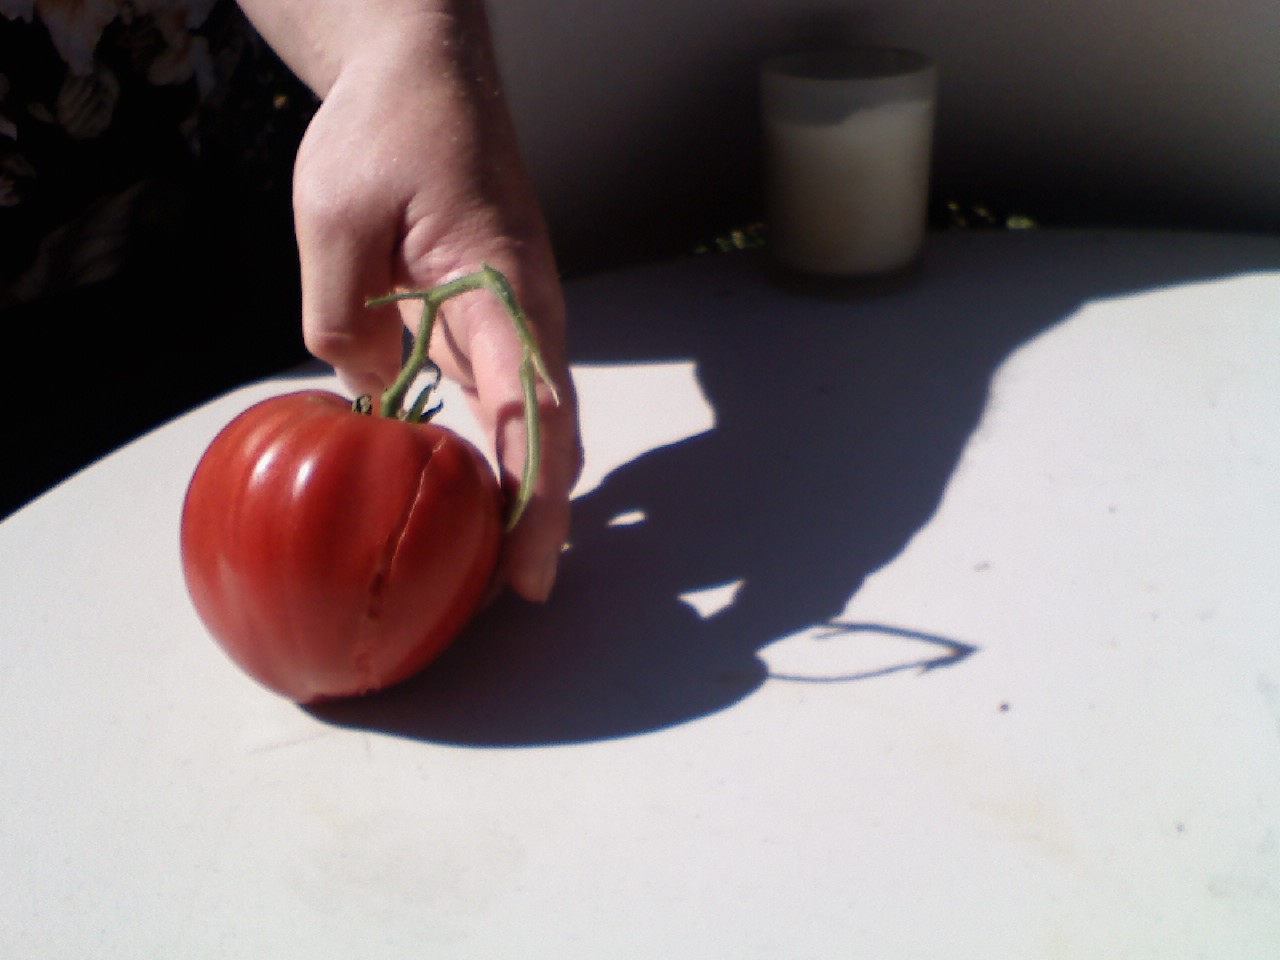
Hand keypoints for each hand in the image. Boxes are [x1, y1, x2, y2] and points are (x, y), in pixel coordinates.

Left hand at [240, 0, 581, 600]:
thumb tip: (370, 390)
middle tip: (509, 598)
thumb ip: (342, 312)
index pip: (534, 410)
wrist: (426, 78)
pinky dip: (490, 455)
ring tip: (484, 569)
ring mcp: (509, 323)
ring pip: (528, 425)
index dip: (536, 498)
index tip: (528, 568)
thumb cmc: (391, 131)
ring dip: (517, 495)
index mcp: (501, 288)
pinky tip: (463, 498)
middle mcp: (523, 316)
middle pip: (549, 435)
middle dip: (537, 519)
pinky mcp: (485, 324)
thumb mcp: (334, 213)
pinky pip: (497, 401)